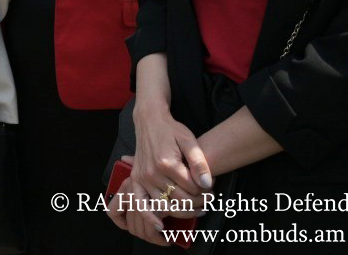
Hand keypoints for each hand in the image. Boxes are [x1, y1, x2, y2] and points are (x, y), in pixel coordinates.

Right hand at [118, 100, 209, 241]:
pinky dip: (149, 216)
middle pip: (181, 199)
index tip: (212, 187)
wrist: (149, 120)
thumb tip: (207, 185)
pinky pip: (140, 204)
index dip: (206, 191)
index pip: (192, 188)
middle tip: (209, 198)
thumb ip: (199, 162)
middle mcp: (152, 173)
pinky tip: (160, 226)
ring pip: (166, 205)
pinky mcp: (135, 180)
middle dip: (199, 202)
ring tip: (198, 208)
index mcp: (167, 163)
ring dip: (184, 210)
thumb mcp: (190, 140)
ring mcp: (142, 178)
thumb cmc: (171, 130)